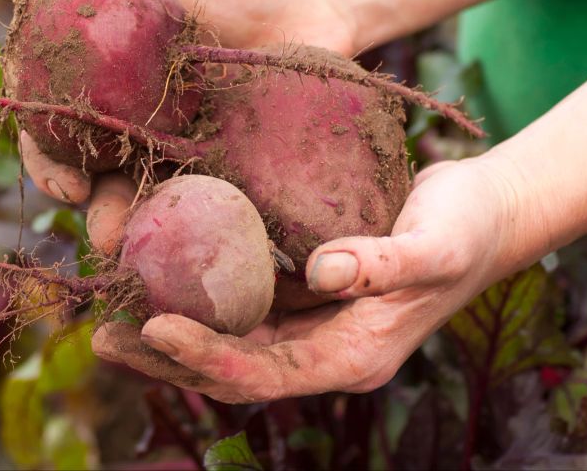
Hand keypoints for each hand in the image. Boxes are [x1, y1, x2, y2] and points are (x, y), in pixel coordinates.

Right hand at [0, 0, 356, 219]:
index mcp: (102, 76)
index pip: (55, 124)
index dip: (48, 156)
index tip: (63, 181)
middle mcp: (134, 117)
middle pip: (96, 172)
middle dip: (92, 208)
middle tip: (103, 233)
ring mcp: (181, 145)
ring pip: (145, 195)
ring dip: (135, 227)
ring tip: (141, 251)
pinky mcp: (229, 163)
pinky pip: (204, 200)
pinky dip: (193, 225)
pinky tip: (194, 246)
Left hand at [92, 153, 535, 402]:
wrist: (483, 213)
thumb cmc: (464, 233)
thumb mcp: (434, 247)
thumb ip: (384, 265)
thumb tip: (322, 272)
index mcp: (351, 356)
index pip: (265, 373)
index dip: (207, 356)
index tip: (154, 325)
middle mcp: (322, 348)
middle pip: (231, 367)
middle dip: (167, 356)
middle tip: (103, 334)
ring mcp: (310, 322)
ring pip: (229, 337)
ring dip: (171, 328)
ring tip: (112, 309)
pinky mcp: (304, 289)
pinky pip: (243, 300)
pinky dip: (202, 292)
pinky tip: (164, 266)